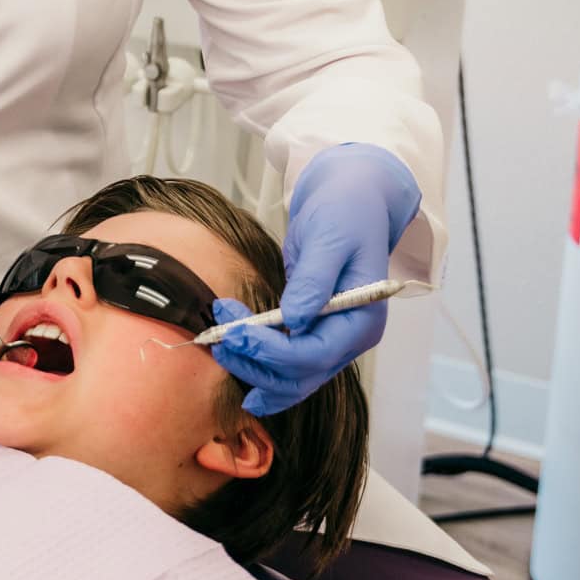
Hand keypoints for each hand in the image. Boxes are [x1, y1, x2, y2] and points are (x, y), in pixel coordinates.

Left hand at [208, 142, 422, 414]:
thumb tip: (294, 320)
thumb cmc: (344, 213)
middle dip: (256, 363)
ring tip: (218, 348)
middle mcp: (350, 339)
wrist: (351, 202)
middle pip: (301, 375)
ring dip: (254, 371)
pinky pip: (289, 364)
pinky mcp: (313, 332)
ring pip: (293, 378)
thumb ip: (314, 280)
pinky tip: (238, 365)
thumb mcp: (329, 239)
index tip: (234, 332)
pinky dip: (263, 369)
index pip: (314, 354)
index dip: (271, 351)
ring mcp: (333, 340)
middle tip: (217, 338)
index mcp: (362, 322)